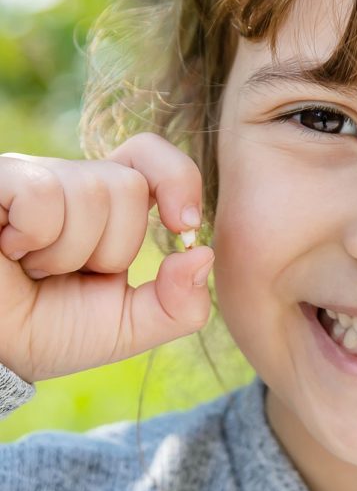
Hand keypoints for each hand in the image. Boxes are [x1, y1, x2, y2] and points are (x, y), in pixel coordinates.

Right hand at [0, 132, 213, 381]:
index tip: (182, 226)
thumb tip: (204, 255)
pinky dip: (32, 237)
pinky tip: (9, 249)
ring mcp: (30, 177)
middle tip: (68, 274)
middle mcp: (68, 182)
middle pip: (128, 187)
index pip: (150, 157)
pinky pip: (41, 194)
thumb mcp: (128, 328)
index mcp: (104, 207)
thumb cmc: (49, 332)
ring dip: (66, 253)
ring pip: (90, 192)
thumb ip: (178, 305)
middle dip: (108, 250)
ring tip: (34, 268)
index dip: (177, 181)